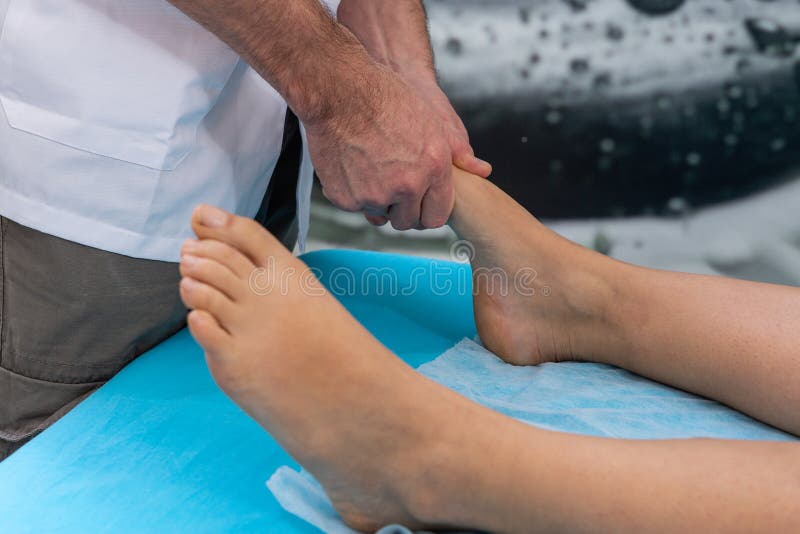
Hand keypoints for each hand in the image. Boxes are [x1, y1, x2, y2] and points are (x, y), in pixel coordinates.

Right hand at [361, 74, 492, 226]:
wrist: (339, 91)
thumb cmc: (385, 98)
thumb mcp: (431, 119)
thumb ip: (457, 152)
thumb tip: (484, 171)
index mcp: (433, 168)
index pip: (437, 216)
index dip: (427, 210)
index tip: (418, 201)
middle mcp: (407, 186)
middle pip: (408, 221)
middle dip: (402, 209)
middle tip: (392, 185)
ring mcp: (375, 195)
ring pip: (379, 214)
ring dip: (377, 199)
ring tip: (371, 166)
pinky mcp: (347, 199)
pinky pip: (354, 206)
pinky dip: (352, 192)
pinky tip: (352, 164)